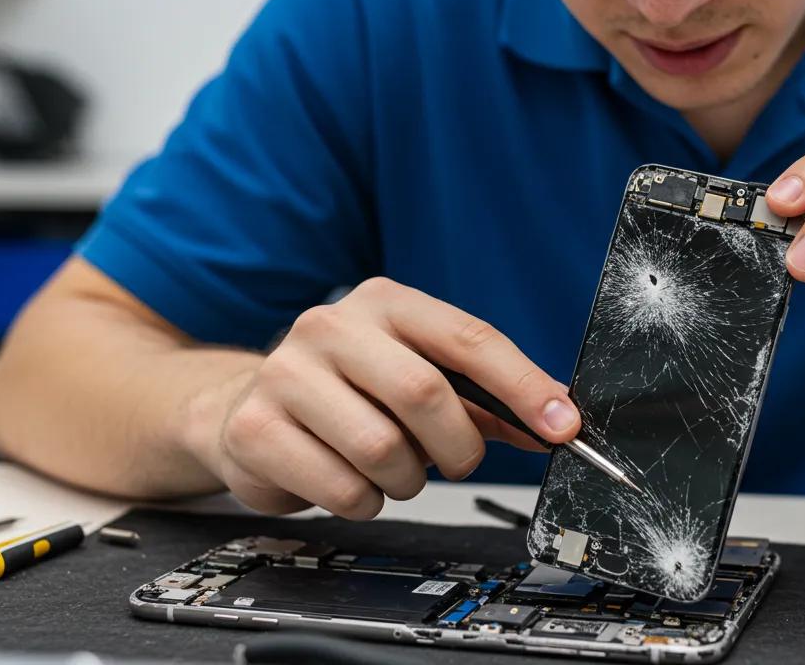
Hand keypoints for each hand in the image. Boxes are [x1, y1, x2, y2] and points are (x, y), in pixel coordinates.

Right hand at [198, 277, 579, 518]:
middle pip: (425, 394)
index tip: (562, 426)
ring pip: (382, 449)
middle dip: (457, 447)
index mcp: (385, 303)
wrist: (242, 408)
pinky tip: (349, 481)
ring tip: (390, 468)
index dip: (524, 385)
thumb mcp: (417, 376)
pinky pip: (342, 488)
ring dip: (406, 479)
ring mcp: (286, 373)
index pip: (468, 338)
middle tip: (454, 462)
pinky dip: (364, 501)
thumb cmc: (349, 393)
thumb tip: (557, 420)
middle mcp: (332, 326)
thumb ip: (487, 398)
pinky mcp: (254, 428)